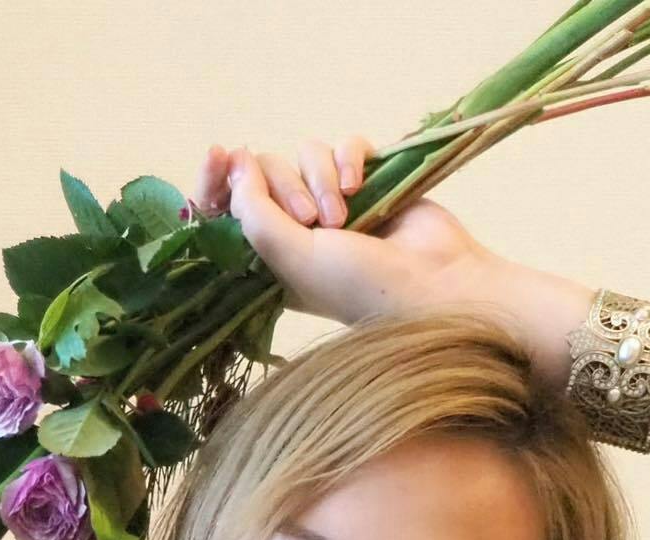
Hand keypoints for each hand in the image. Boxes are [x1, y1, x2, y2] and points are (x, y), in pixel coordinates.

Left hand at [190, 137, 506, 327]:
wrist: (431, 282)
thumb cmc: (358, 284)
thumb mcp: (291, 258)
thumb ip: (253, 212)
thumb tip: (236, 162)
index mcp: (272, 254)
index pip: (227, 207)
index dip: (218, 179)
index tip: (220, 156)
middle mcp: (298, 227)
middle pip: (266, 171)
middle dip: (286, 187)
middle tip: (314, 221)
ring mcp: (334, 202)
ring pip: (305, 155)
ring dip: (320, 176)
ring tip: (344, 213)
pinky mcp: (369, 180)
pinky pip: (344, 144)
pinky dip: (349, 157)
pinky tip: (358, 184)